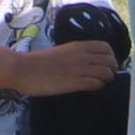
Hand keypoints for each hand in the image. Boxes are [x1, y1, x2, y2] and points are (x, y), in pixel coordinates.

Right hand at [1, 37, 122, 95]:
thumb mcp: (61, 52)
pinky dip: (98, 87)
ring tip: (99, 84)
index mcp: (78, 46)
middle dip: (112, 69)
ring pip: (106, 72)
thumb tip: (86, 62)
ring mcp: (79, 68)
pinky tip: (91, 88)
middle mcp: (81, 55)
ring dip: (106, 79)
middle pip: (110, 60)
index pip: (106, 48)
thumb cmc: (38, 62)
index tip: (106, 65)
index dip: (110, 57)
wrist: (23, 69)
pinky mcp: (74, 82)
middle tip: (105, 77)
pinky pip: (96, 84)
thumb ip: (75, 54)